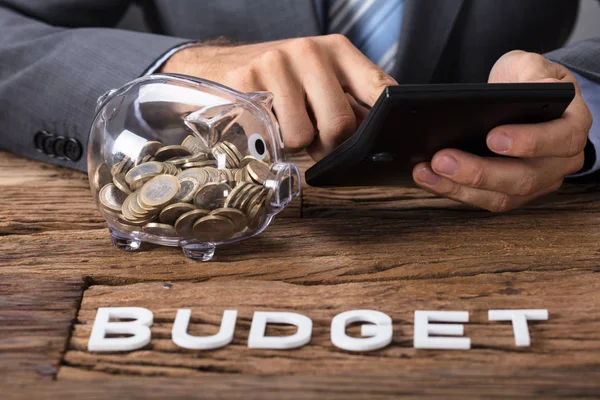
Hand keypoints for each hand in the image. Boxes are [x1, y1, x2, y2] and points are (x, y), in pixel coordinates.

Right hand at [160, 35, 392, 159]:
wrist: (218, 66)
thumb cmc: (278, 80)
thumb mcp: (319, 81)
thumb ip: (349, 104)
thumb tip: (377, 136)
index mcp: (337, 50)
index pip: (378, 88)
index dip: (383, 123)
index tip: (380, 141)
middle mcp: (310, 51)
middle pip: (340, 124)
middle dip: (330, 146)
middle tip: (316, 143)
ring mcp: (276, 63)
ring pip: (303, 136)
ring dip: (294, 144)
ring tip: (285, 126)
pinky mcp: (247, 80)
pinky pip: (270, 134)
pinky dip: (269, 139)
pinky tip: (264, 121)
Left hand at [412, 50, 591, 211]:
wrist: (518, 97)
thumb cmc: (525, 81)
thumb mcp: (530, 66)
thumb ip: (532, 73)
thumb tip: (538, 86)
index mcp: (572, 126)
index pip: (562, 140)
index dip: (529, 142)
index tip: (492, 136)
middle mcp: (559, 162)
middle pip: (524, 178)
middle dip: (479, 172)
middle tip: (441, 159)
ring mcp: (535, 182)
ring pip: (500, 196)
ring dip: (458, 187)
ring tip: (425, 172)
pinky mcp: (508, 193)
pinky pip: (481, 199)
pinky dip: (452, 190)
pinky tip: (426, 178)